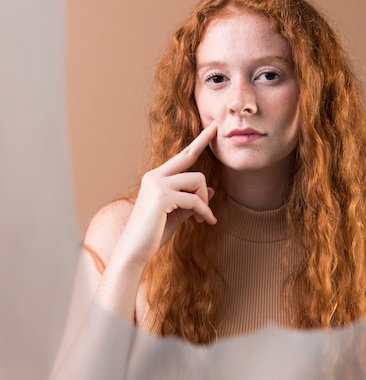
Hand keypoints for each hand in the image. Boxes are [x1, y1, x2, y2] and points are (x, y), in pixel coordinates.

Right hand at [115, 121, 217, 267]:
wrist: (134, 252)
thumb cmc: (153, 234)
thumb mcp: (176, 215)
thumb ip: (192, 201)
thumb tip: (212, 191)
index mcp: (155, 178)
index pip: (181, 156)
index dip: (198, 141)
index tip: (211, 127)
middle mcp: (154, 176)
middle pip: (188, 156)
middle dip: (204, 141)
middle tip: (217, 128)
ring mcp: (157, 185)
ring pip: (197, 180)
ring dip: (205, 200)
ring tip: (204, 217)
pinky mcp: (162, 197)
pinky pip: (194, 199)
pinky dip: (204, 211)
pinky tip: (206, 222)